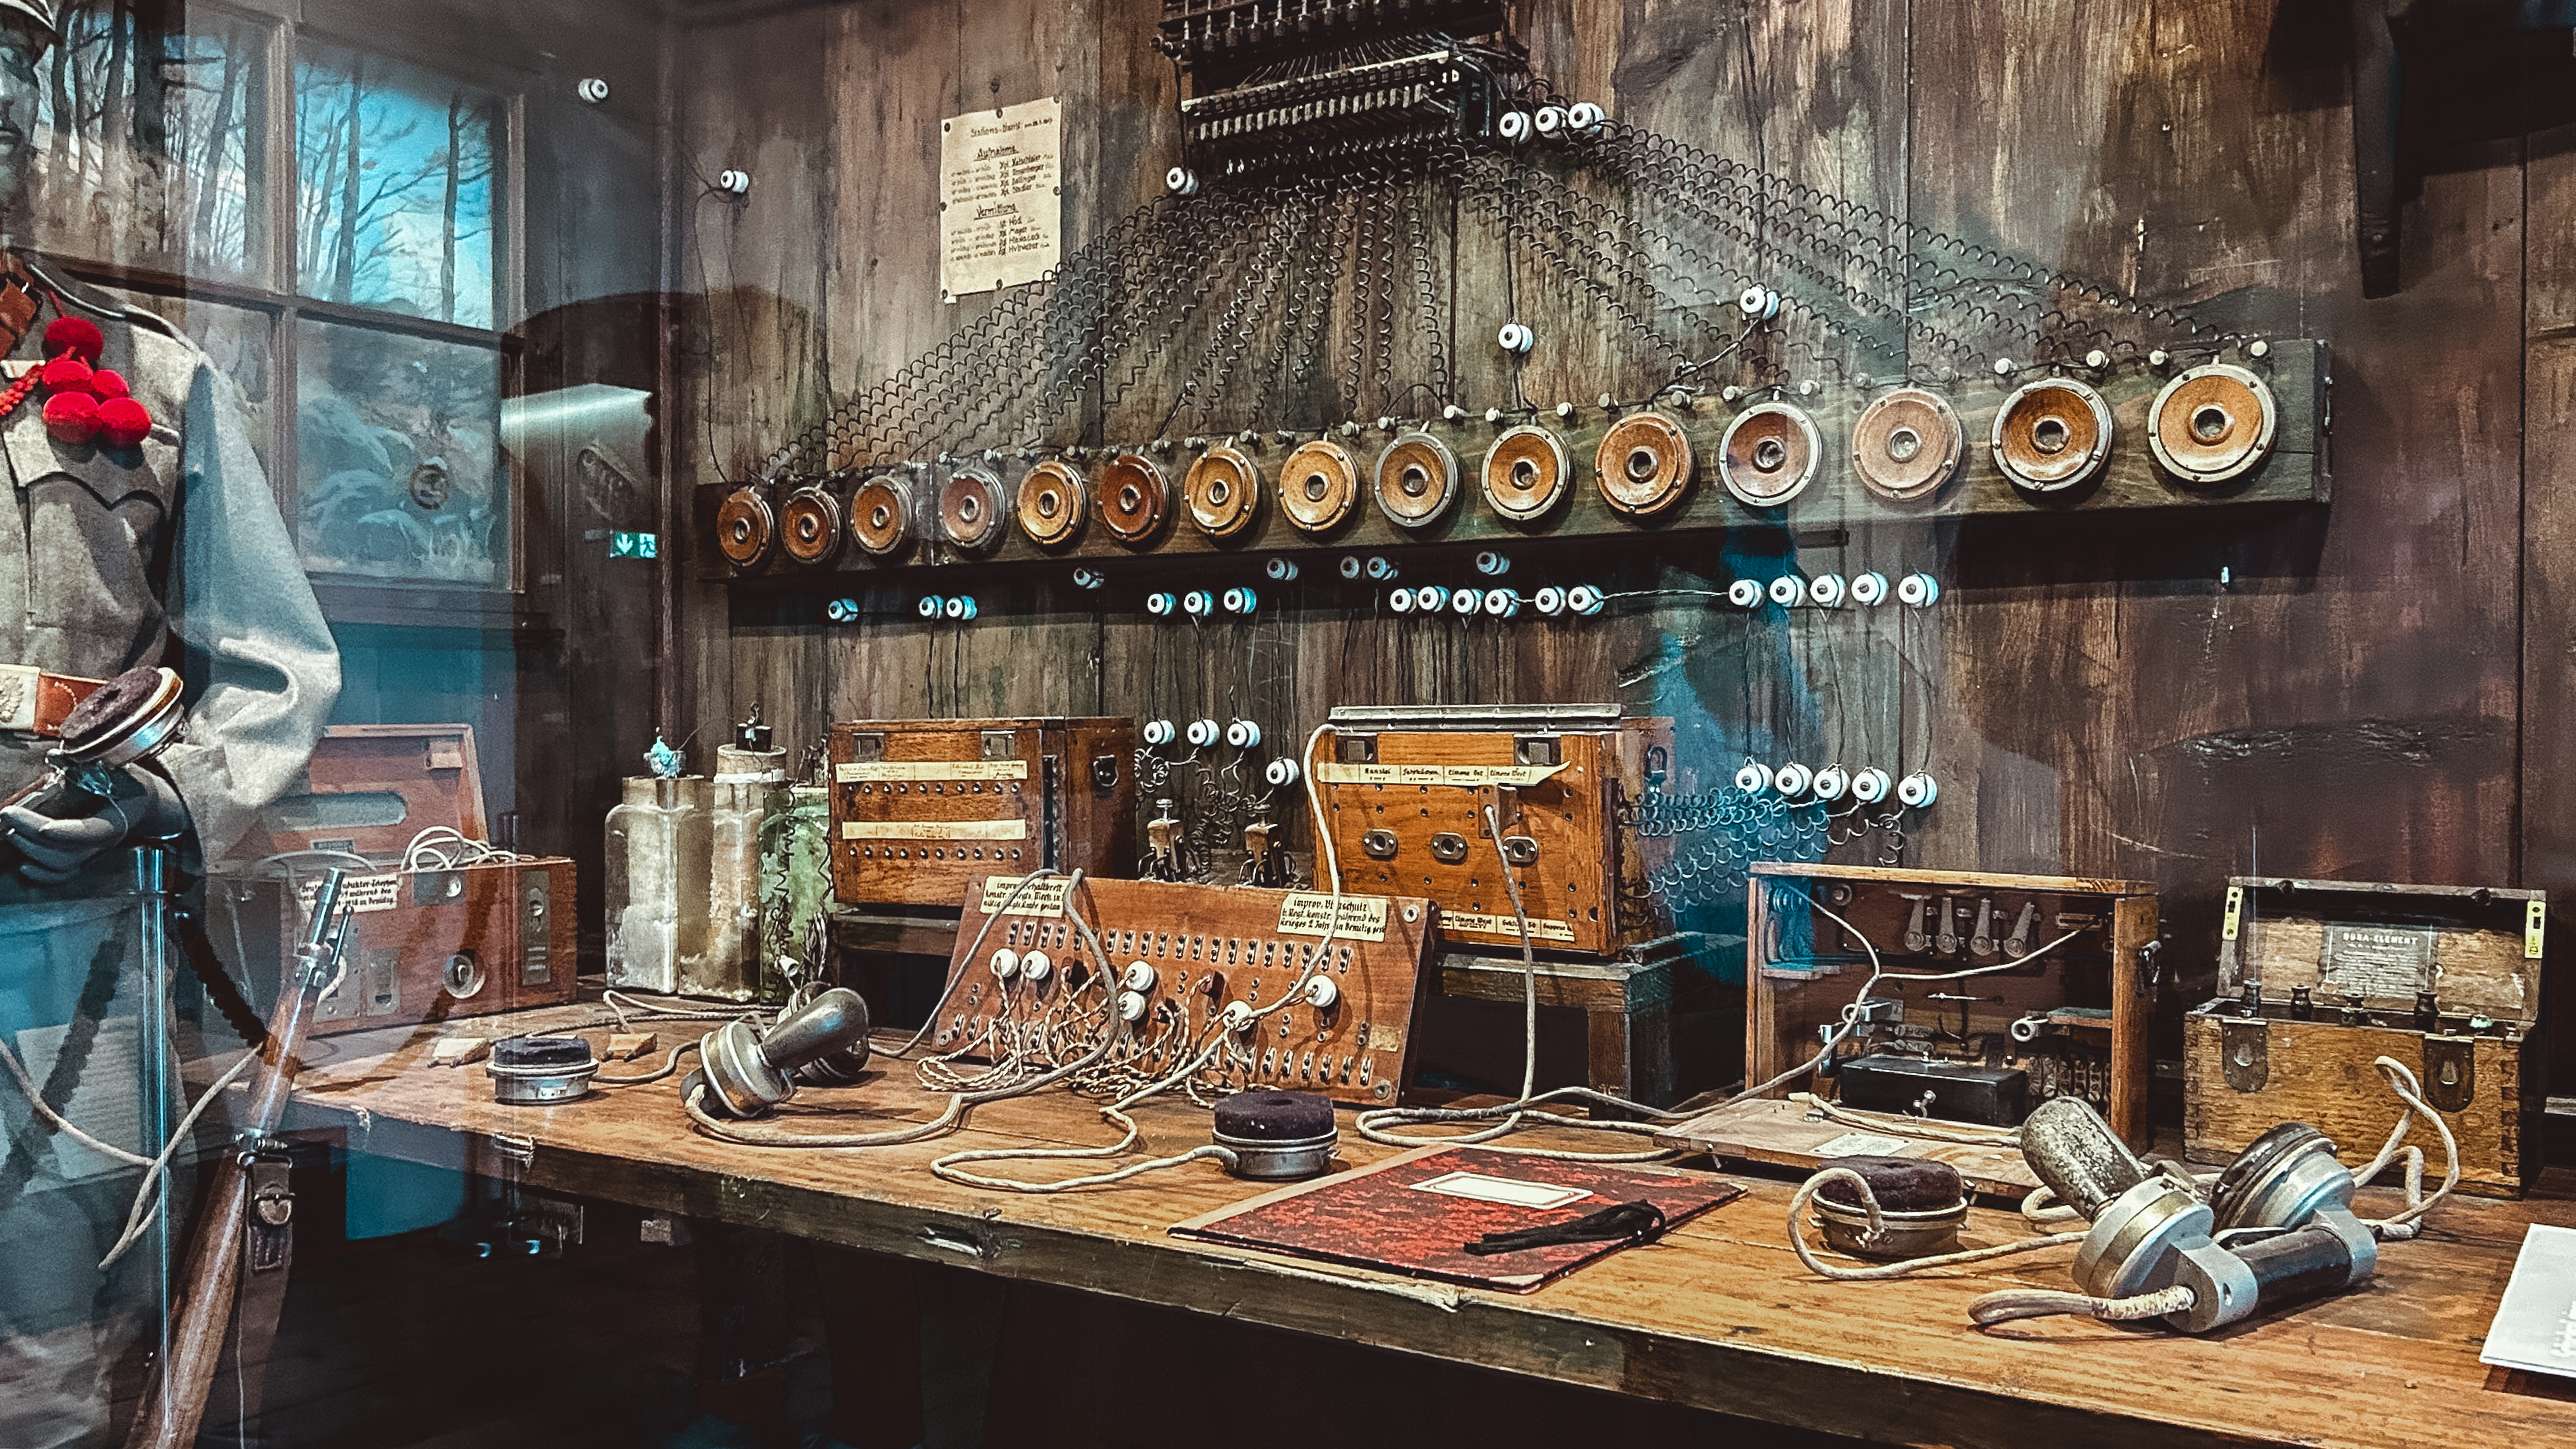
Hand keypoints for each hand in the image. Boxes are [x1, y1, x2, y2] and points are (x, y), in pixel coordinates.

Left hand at [1, 768, 189, 884]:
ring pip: (62, 866)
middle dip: (32, 834)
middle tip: (9, 814)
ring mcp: (94, 852)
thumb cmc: (127, 782)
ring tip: (12, 831)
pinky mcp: (83, 858)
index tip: (42, 826)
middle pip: (68, 851)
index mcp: (118, 818)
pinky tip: (24, 866)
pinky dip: (42, 876)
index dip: (67, 833)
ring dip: (32, 851)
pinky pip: (63, 876)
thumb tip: (54, 755)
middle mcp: (105, 841)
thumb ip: (88, 762)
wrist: (142, 801)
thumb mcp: (117, 766)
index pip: (93, 832)